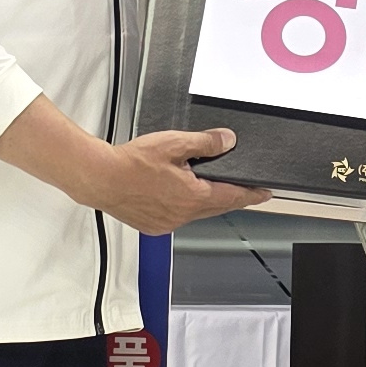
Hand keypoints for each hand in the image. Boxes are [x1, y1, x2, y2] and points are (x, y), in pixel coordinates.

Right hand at [0, 96, 269, 228]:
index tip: (266, 194)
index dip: (251, 194)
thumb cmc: (132, 162)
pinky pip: (176, 216)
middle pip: (215, 206)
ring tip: (209, 188)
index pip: (232, 197)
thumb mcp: (174, 144)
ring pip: (195, 212)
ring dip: (205, 201)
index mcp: (193, 197)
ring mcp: (167, 223)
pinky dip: (183, 206)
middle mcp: (183, 215)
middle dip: (230, 197)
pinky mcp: (152, 225)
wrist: (99, 178)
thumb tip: (228, 141)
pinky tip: (177, 194)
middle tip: (244, 190)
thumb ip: (205, 143)